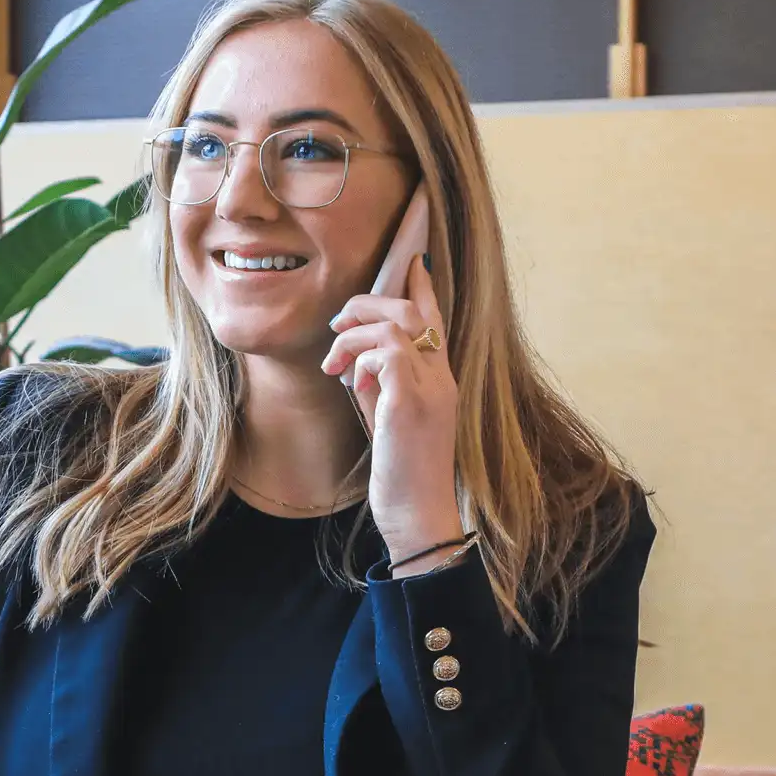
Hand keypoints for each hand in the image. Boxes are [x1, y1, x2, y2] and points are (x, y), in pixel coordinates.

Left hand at [320, 227, 461, 557]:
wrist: (418, 516)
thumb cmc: (401, 473)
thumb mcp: (388, 419)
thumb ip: (378, 385)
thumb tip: (356, 361)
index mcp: (440, 380)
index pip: (436, 319)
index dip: (422, 286)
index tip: (412, 260)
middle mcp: (442, 378)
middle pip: (410, 310)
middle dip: (367, 304)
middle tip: (337, 325)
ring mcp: (430, 390)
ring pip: (395, 325)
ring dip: (354, 334)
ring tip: (333, 361)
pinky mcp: (411, 405)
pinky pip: (386, 354)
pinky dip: (361, 359)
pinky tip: (349, 381)